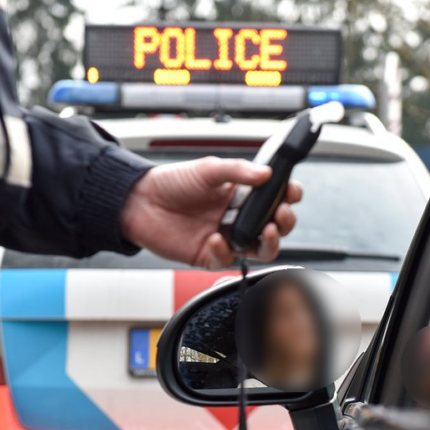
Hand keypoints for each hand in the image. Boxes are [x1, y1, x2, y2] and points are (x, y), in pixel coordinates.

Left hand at [120, 157, 302, 267]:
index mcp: (241, 193)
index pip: (275, 197)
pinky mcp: (209, 255)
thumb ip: (238, 171)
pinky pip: (227, 260)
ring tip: (265, 231)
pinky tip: (213, 238)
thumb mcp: (207, 169)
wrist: (138, 202)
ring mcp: (226, 237)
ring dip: (269, 242)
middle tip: (279, 214)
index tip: (291, 192)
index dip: (288, 196)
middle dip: (285, 222)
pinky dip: (224, 250)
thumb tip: (266, 174)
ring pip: (261, 249)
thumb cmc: (171, 182)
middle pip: (276, 226)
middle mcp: (238, 217)